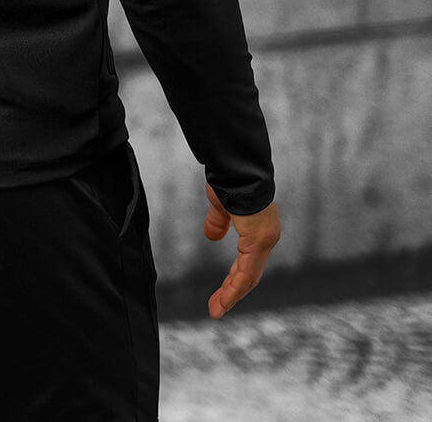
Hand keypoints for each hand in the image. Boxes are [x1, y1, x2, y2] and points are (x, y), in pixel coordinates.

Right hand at [203, 182, 279, 319]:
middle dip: (232, 291)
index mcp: (258, 229)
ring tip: (216, 310)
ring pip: (248, 277)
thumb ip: (218, 222)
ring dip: (232, 295)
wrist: (236, 168)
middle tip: (217, 307)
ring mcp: (264, 240)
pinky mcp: (258, 242)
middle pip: (249, 273)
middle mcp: (266, 237)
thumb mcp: (221, 205)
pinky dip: (235, 289)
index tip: (221, 294)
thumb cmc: (229, 180)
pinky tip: (224, 300)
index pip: (248, 262)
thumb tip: (212, 237)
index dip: (234, 279)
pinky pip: (246, 272)